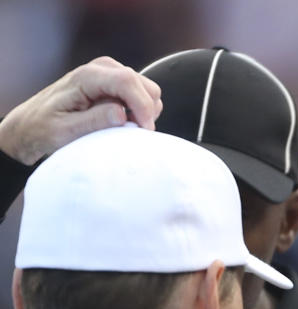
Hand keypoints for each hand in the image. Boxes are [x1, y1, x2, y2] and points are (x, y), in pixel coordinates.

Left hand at [0, 56, 162, 164]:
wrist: (33, 124)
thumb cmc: (45, 128)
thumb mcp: (66, 130)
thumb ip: (95, 120)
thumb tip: (122, 113)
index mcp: (87, 76)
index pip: (128, 81)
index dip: (143, 106)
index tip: (144, 130)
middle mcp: (101, 69)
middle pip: (144, 85)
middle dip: (146, 111)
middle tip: (134, 133)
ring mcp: (110, 75)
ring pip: (148, 90)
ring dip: (144, 112)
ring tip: (125, 127)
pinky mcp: (114, 84)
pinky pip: (141, 95)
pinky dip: (140, 111)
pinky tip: (124, 121)